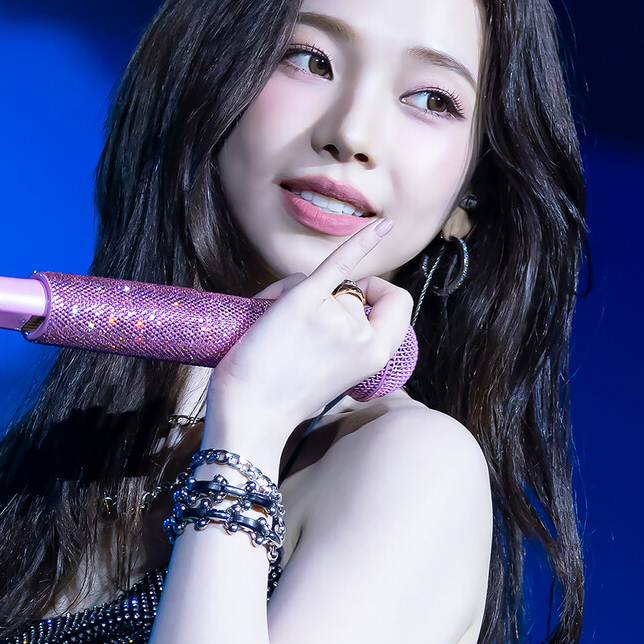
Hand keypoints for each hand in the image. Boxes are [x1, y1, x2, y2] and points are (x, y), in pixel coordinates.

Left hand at [204, 220, 412, 464]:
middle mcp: (363, 335)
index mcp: (377, 357)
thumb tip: (343, 296)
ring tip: (272, 333)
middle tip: (296, 333)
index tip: (355, 303)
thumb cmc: (282, 398)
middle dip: (323, 300)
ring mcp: (335, 318)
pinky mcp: (303, 302)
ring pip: (321, 282)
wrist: (248, 417)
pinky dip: (360, 242)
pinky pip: (337, 263)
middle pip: (350, 292)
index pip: (395, 308)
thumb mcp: (334, 375)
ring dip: (293, 296)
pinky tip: (382, 226)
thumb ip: (346, 341)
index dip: (376, 297)